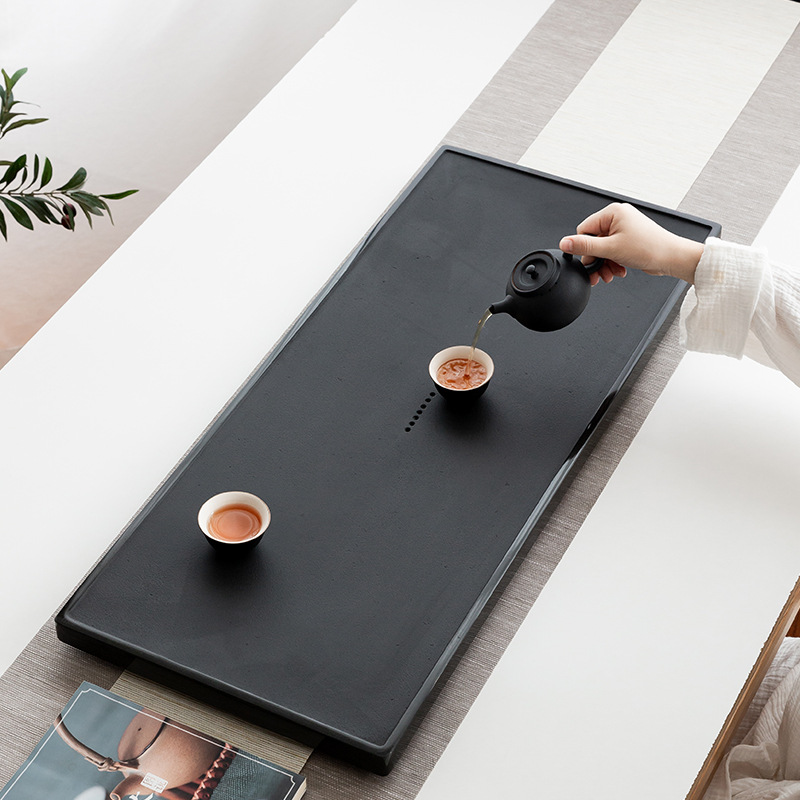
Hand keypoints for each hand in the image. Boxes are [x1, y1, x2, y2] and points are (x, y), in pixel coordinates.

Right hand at [558, 202, 703, 285]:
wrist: (671, 257)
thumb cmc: (650, 248)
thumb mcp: (611, 249)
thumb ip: (584, 247)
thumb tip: (564, 243)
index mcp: (613, 212)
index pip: (584, 230)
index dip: (585, 248)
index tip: (590, 261)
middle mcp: (618, 218)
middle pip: (593, 241)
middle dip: (596, 259)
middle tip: (599, 272)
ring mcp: (624, 228)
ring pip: (602, 249)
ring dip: (604, 264)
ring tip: (610, 273)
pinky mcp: (628, 239)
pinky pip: (612, 251)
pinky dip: (612, 262)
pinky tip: (618, 270)